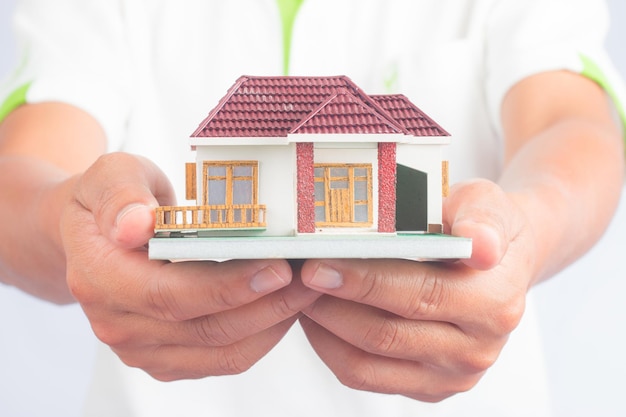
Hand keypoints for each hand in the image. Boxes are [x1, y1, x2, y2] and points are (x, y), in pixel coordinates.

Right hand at [61, 153, 319, 380]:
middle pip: (205, 329)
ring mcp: (140, 347)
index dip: (229, 286)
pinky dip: (260, 337)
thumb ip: (121, 195)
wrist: (95, 233)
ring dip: (272, 324)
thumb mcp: (111, 174)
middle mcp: (116, 322)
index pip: (170, 294)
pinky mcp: (164, 357)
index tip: (279, 268)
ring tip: (308, 290)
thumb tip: (133, 226)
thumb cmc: (111, 198)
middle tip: (312, 277)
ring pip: (220, 352)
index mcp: (98, 276)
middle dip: (267, 305)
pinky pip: (221, 360)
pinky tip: (284, 308)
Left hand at [297, 179, 533, 401]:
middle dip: (330, 304)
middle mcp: (477, 349)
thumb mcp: (488, 204)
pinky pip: (365, 377)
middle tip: (294, 277)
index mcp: (494, 302)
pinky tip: (317, 317)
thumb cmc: (482, 226)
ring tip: (299, 294)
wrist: (500, 262)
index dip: (362, 282)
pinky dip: (331, 348)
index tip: (317, 265)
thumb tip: (481, 244)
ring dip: (324, 328)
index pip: (417, 295)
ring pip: (367, 363)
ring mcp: (452, 375)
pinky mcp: (429, 387)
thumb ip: (482, 218)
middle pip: (385, 334)